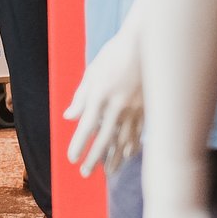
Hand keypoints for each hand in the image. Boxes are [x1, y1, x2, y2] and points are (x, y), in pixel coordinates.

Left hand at [64, 19, 142, 175]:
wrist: (147, 44)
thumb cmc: (115, 54)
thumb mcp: (93, 71)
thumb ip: (80, 96)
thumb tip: (68, 117)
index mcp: (100, 94)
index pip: (87, 126)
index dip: (79, 144)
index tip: (72, 158)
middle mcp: (117, 105)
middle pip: (104, 138)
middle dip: (94, 158)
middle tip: (86, 173)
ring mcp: (135, 108)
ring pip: (124, 140)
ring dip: (114, 158)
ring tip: (108, 172)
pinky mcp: (147, 108)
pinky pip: (139, 133)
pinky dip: (132, 146)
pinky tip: (128, 155)